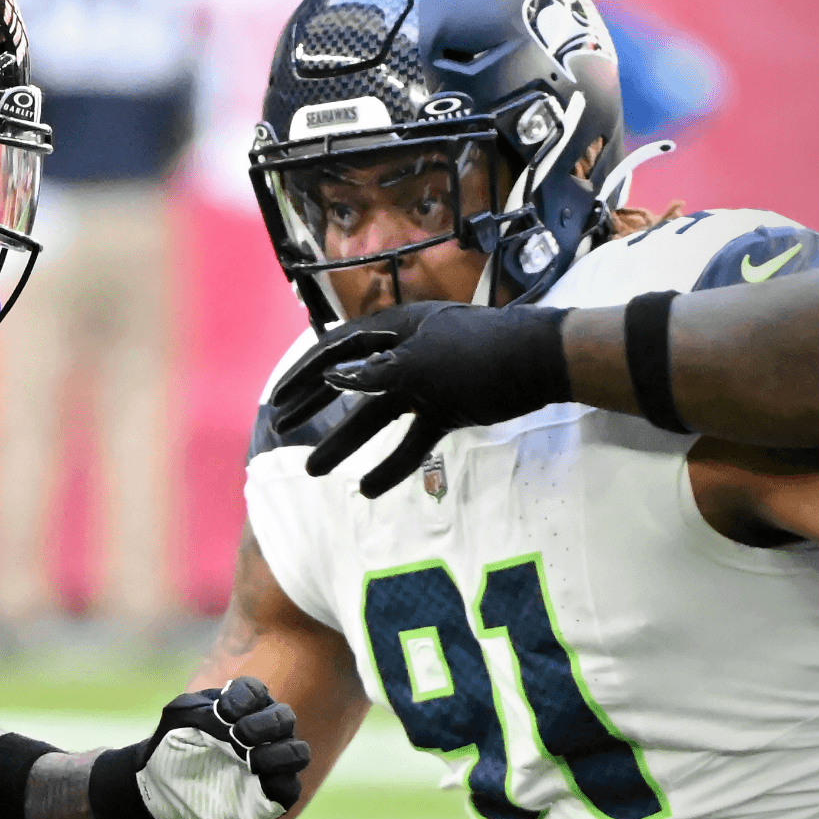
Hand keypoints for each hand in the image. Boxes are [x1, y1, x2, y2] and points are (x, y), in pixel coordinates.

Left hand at [120, 676, 310, 818]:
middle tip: (237, 735)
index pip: (257, 691)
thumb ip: (205, 710)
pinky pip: (291, 788)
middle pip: (285, 718)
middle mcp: (264, 731)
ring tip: (249, 760)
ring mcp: (270, 763)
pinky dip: (277, 782)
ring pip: (298, 752)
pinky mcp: (271, 795)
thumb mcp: (180, 717)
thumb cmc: (172, 744)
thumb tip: (231, 719)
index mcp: (244, 706)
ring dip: (278, 753)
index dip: (244, 698)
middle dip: (264, 724)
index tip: (220, 712)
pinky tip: (252, 779)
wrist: (162, 786)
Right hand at [268, 302, 569, 497]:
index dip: (302, 375)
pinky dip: (392, 462)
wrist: (542, 363)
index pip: (334, 350)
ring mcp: (425, 382)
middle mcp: (403, 353)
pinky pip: (411, 438)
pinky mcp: (447, 408)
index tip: (276, 400)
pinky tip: (370, 488)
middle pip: (348, 381)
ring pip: (376, 415)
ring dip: (346, 442)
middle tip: (283, 432)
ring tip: (316, 470)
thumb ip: (374, 374)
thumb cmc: (481, 353)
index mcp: (393, 329)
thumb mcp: (422, 362)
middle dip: (314, 407)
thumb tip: (329, 379)